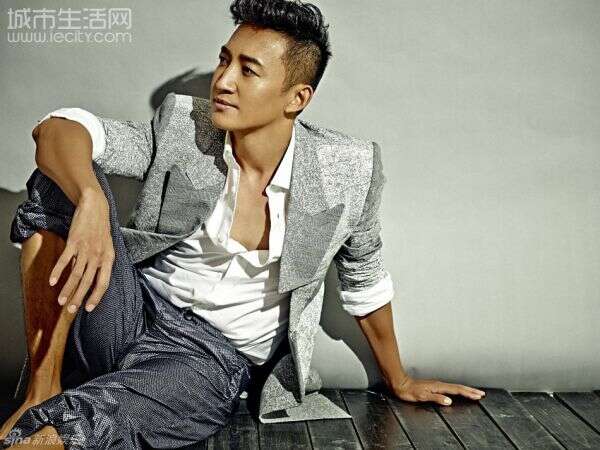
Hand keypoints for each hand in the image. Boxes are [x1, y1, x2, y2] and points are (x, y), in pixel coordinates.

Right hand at [48, 189, 114, 313]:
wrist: (96, 207)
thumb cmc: (101, 229)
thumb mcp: (107, 247)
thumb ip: (100, 263)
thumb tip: (93, 279)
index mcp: (109, 258)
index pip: (104, 283)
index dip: (96, 296)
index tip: (89, 308)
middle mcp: (98, 256)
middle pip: (88, 282)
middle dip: (79, 297)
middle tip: (71, 310)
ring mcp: (86, 249)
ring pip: (76, 274)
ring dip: (67, 289)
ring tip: (61, 301)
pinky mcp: (74, 242)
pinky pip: (65, 260)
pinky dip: (58, 271)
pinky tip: (52, 282)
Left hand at [391, 376, 485, 405]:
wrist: (400, 384)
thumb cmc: (409, 390)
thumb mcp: (422, 396)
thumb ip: (436, 398)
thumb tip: (449, 401)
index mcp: (438, 386)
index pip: (457, 390)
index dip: (468, 393)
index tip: (478, 396)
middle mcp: (439, 384)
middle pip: (458, 387)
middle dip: (470, 391)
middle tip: (481, 394)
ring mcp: (437, 385)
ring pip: (455, 387)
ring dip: (466, 390)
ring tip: (474, 393)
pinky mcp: (434, 386)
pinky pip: (450, 388)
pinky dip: (458, 390)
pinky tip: (458, 392)